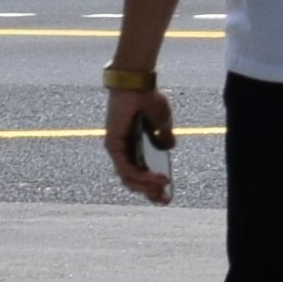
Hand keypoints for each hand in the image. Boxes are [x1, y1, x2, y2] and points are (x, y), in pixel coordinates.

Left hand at [104, 82, 177, 202]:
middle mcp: (123, 150)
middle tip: (164, 198)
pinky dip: (141, 176)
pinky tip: (156, 177)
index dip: (152, 187)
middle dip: (149, 192)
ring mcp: (116, 149)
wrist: (138, 82)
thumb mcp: (162, 122)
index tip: (166, 197)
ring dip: (147, 185)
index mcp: (134, 145)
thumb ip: (164, 137)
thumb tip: (169, 148)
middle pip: (133, 180)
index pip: (140, 173)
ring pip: (129, 178)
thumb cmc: (148, 98)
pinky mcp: (113, 145)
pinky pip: (126, 168)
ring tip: (164, 184)